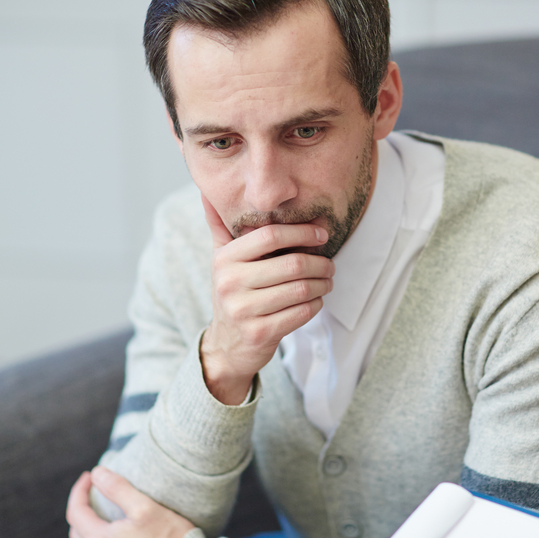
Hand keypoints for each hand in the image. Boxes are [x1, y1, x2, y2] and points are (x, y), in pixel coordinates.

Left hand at [67, 467, 193, 537]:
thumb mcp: (146, 507)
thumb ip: (118, 488)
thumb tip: (98, 474)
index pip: (75, 512)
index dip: (79, 490)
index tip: (90, 477)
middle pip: (76, 533)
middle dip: (81, 510)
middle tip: (93, 494)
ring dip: (88, 532)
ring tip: (102, 518)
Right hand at [200, 194, 334, 404]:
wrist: (227, 344)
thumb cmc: (233, 293)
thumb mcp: (222, 259)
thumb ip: (221, 226)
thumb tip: (208, 192)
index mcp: (224, 259)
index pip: (270, 235)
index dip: (302, 231)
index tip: (322, 233)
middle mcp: (230, 283)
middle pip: (292, 264)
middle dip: (320, 262)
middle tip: (330, 263)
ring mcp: (243, 310)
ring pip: (301, 289)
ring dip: (322, 284)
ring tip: (327, 280)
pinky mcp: (260, 333)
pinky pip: (301, 313)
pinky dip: (316, 304)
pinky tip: (316, 300)